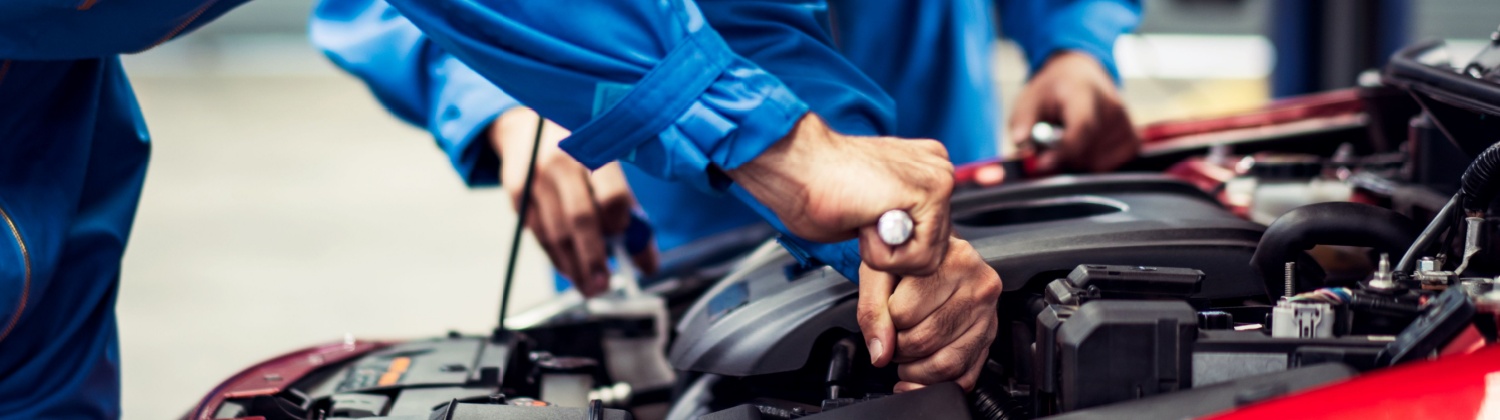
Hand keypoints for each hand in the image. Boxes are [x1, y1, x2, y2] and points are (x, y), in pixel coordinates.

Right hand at [492, 107, 657, 296]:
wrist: (527, 126)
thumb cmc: (579, 154)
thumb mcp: (608, 169)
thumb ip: (630, 213)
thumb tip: (648, 264)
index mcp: (596, 152)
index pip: (611, 194)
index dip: (619, 224)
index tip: (623, 243)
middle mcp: (563, 162)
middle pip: (581, 219)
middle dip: (593, 259)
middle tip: (602, 287)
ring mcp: (536, 177)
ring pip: (555, 232)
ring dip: (573, 266)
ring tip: (588, 286)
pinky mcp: (516, 192)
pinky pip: (537, 233)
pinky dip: (554, 256)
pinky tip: (568, 268)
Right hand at [727, 113, 954, 275]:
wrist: (797, 164)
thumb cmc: (816, 185)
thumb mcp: (870, 210)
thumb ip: (897, 222)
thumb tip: (906, 242)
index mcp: (923, 170)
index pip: (930, 236)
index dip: (892, 247)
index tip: (864, 219)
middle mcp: (937, 169)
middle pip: (933, 249)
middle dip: (892, 251)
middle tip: (860, 219)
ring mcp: (938, 178)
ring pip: (927, 256)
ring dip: (885, 254)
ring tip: (862, 219)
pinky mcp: (932, 192)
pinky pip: (918, 256)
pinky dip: (883, 254)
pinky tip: (866, 220)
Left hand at [858, 238, 1000, 391]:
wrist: (932, 254)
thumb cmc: (908, 259)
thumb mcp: (880, 270)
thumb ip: (872, 309)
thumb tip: (881, 352)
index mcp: (954, 261)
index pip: (904, 313)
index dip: (886, 321)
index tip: (887, 313)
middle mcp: (979, 287)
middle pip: (925, 341)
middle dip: (899, 349)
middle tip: (893, 337)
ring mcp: (989, 316)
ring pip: (946, 364)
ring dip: (915, 370)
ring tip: (905, 355)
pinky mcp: (990, 339)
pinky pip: (964, 377)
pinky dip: (935, 384)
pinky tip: (917, 375)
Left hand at [1008, 50, 1139, 173]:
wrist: (1080, 76)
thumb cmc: (1052, 91)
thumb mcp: (1029, 100)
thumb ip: (1023, 122)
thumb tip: (1021, 143)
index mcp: (1084, 91)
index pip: (1083, 126)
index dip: (1064, 150)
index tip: (1042, 163)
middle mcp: (1112, 105)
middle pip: (1089, 151)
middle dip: (1063, 156)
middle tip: (1049, 144)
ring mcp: (1126, 122)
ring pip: (1097, 163)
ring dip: (1076, 159)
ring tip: (1069, 138)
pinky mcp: (1133, 137)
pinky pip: (1111, 166)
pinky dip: (1094, 163)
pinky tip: (1085, 146)